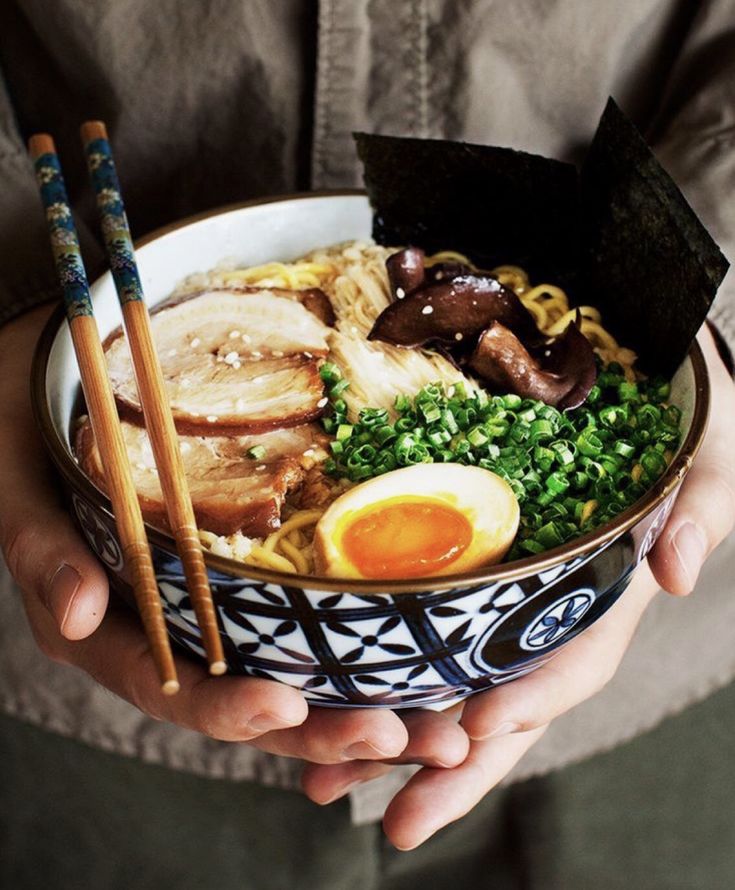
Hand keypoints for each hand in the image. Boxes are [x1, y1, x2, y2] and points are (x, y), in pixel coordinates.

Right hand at [0, 306, 469, 765]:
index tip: (287, 706)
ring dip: (358, 704)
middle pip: (248, 700)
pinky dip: (353, 650)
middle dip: (323, 729)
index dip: (227, 707)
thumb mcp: (24, 487)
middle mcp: (171, 633)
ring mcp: (212, 610)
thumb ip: (44, 552)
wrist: (64, 385)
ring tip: (436, 724)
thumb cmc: (35, 436)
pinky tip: (412, 660)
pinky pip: (300, 627)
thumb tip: (81, 614)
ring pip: (287, 673)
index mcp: (112, 631)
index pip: (171, 688)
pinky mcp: (244, 580)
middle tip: (402, 739)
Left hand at [303, 326, 734, 846]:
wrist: (629, 376)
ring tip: (329, 783)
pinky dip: (380, 672)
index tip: (480, 728)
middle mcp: (548, 609)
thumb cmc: (675, 416)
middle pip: (506, 701)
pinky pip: (420, 629)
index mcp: (607, 592)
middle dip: (458, 767)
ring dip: (397, 738)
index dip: (534, 697)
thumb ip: (705, 503)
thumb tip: (676, 578)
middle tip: (401, 822)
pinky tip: (329, 701)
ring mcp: (503, 597)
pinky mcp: (462, 572)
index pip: (575, 660)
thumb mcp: (706, 450)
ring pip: (452, 679)